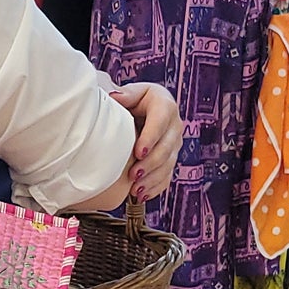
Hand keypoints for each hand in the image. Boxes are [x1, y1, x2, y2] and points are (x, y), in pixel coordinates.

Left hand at [113, 82, 181, 199]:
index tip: (139, 151)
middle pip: (167, 147)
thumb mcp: (129, 93)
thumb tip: (115, 97)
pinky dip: (155, 187)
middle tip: (133, 174)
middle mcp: (174, 125)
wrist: (138, 112)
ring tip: (136, 190)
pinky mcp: (170, 159)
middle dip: (150, 163)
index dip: (151, 137)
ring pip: (168, 165)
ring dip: (152, 179)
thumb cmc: (131, 101)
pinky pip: (167, 176)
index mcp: (164, 105)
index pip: (161, 121)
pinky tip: (142, 195)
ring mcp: (174, 144)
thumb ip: (124, 95)